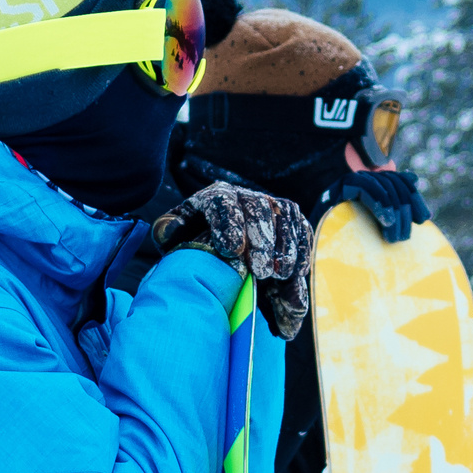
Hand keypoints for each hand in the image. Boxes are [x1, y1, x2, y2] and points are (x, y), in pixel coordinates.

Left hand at [151, 182, 312, 338]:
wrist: (218, 249)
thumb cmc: (194, 243)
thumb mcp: (175, 237)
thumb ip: (169, 232)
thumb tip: (169, 230)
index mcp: (215, 196)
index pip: (222, 201)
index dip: (228, 223)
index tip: (231, 250)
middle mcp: (247, 196)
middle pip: (258, 209)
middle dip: (262, 241)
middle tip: (261, 271)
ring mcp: (272, 206)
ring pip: (285, 219)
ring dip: (286, 248)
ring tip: (281, 276)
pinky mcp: (291, 221)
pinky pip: (302, 231)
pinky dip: (302, 252)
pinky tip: (297, 275)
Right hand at [337, 168, 431, 243]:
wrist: (320, 255)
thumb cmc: (352, 243)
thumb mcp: (379, 225)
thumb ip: (396, 205)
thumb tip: (415, 178)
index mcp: (371, 186)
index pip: (398, 180)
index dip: (414, 197)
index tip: (424, 218)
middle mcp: (359, 180)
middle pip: (391, 182)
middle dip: (404, 208)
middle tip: (405, 235)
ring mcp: (347, 183)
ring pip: (380, 185)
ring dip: (393, 210)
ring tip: (395, 234)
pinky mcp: (338, 189)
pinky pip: (365, 187)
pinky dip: (379, 204)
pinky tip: (387, 222)